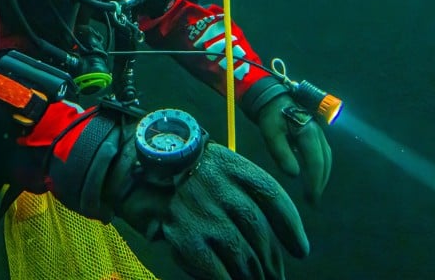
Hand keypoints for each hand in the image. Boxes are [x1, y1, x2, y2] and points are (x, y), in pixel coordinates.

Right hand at [118, 142, 309, 279]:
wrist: (134, 173)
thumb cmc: (181, 172)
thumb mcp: (215, 165)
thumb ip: (243, 190)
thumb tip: (274, 233)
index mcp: (231, 166)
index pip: (272, 197)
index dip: (292, 227)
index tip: (300, 250)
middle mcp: (220, 188)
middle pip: (259, 232)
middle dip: (272, 261)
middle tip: (276, 276)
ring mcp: (202, 214)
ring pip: (243, 255)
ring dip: (255, 276)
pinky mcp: (185, 237)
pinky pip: (217, 270)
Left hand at [257, 94, 332, 203]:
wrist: (272, 98)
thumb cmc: (270, 116)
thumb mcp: (271, 133)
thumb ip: (281, 153)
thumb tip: (294, 175)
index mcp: (308, 132)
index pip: (316, 162)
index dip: (315, 182)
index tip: (311, 198)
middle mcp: (318, 133)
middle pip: (325, 162)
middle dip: (320, 182)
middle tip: (313, 200)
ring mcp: (318, 133)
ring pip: (326, 158)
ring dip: (322, 176)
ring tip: (314, 191)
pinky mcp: (315, 134)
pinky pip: (322, 154)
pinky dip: (321, 167)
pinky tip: (314, 176)